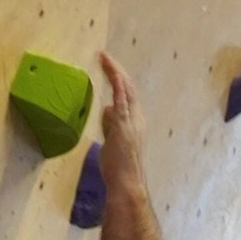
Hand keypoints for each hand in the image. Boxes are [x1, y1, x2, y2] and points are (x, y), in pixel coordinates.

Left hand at [97, 52, 148, 202]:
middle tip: (103, 56)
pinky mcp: (125, 125)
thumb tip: (106, 109)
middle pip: (127, 87)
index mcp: (135, 121)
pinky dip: (118, 85)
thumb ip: (110, 125)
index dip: (117, 79)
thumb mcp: (111, 142)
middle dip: (116, 70)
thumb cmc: (118, 168)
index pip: (126, 95)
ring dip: (115, 71)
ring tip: (104, 58)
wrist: (126, 183)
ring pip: (125, 89)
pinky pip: (123, 101)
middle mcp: (137, 117)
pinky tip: (113, 73)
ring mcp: (132, 120)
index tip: (108, 67)